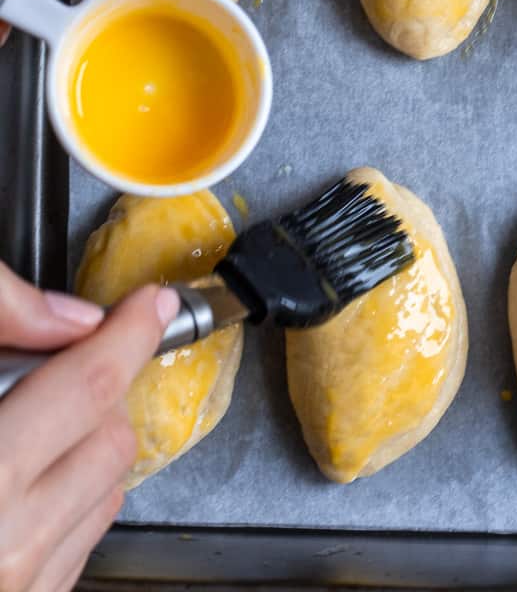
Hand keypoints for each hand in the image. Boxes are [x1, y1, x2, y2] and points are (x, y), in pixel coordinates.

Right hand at [0, 262, 177, 591]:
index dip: (125, 335)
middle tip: (63, 370)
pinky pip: (84, 540)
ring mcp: (27, 583)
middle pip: (110, 435)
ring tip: (33, 433)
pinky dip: (73, 502)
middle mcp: (11, 540)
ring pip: (109, 487)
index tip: (149, 304)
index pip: (84, 387)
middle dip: (98, 394)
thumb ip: (0, 384)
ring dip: (88, 448)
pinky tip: (25, 491)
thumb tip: (50, 332)